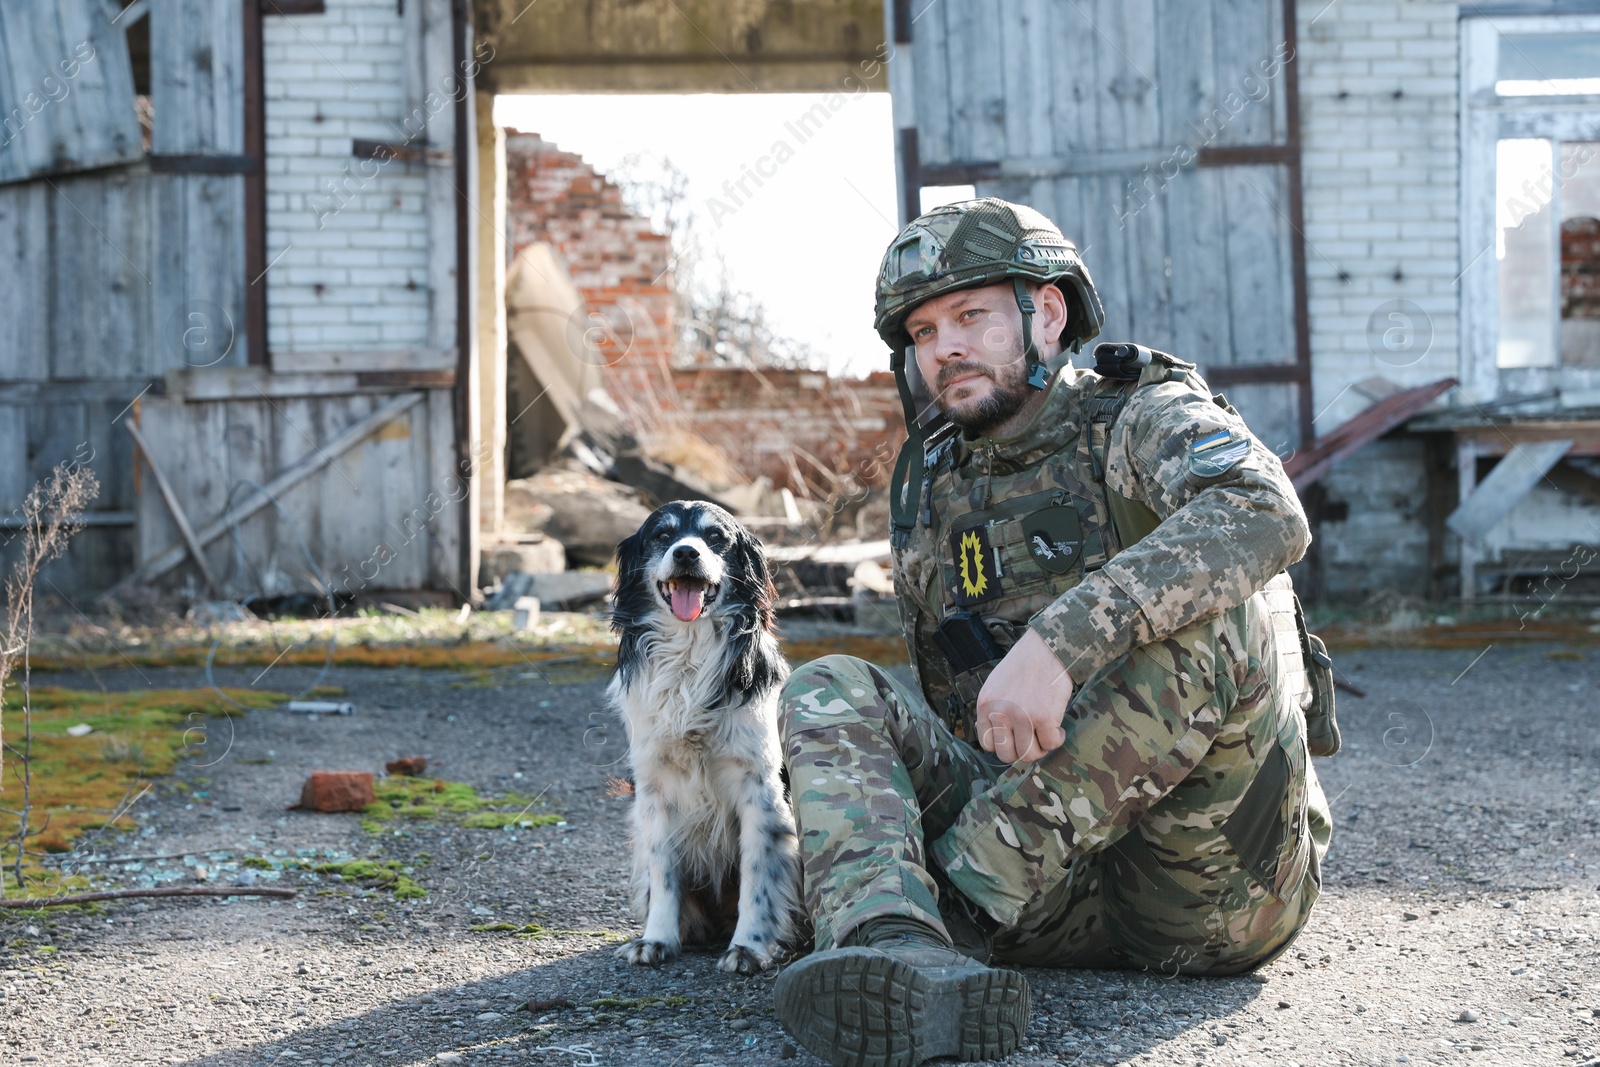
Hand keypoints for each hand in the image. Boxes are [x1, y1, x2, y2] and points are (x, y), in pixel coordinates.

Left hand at [975, 628, 1073, 762]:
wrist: (1046, 648)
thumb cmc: (1024, 665)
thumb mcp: (996, 685)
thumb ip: (994, 710)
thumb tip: (998, 737)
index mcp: (985, 706)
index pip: (987, 745)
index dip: (1004, 745)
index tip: (1016, 738)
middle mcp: (1000, 714)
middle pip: (1007, 755)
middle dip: (1022, 751)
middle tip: (1033, 740)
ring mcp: (1022, 717)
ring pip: (1029, 754)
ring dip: (1041, 748)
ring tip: (1046, 734)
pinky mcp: (1044, 718)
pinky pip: (1050, 744)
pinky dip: (1056, 740)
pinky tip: (1058, 729)